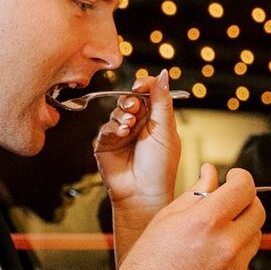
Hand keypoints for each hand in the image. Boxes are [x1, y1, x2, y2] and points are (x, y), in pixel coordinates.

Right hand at [94, 69, 180, 216]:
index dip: (145, 85)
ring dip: (123, 114)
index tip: (141, 86)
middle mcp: (139, 125)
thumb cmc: (159, 167)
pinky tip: (122, 134)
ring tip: (129, 126)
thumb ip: (162, 101)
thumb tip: (164, 74)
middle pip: (131, 98)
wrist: (142, 194)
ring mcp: (122, 134)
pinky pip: (106, 126)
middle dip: (131, 100)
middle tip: (134, 107)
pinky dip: (113, 127)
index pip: (149, 92)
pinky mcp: (106, 143)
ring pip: (117, 110)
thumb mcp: (164, 130)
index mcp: (157, 120)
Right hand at [119, 163, 264, 269]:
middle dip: (245, 202)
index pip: (245, 188)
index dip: (241, 178)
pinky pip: (245, 259)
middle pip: (258, 211)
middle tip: (228, 203)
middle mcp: (227, 244)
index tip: (233, 179)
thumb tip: (211, 172)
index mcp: (207, 221)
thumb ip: (195, 193)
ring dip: (243, 227)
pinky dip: (235, 252)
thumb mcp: (166, 218)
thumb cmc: (148, 262)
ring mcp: (235, 268)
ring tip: (216, 232)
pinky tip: (211, 257)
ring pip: (255, 236)